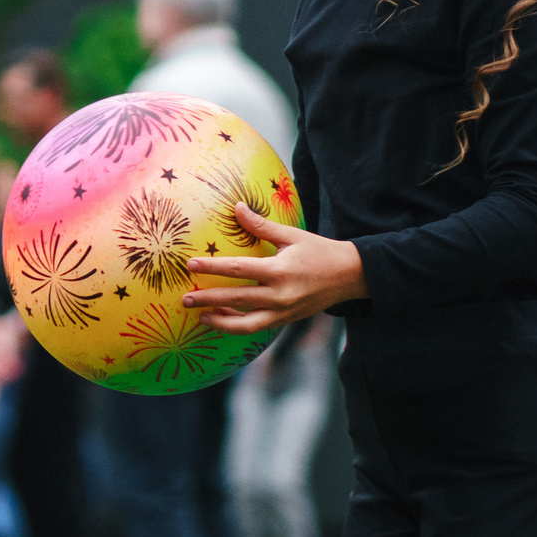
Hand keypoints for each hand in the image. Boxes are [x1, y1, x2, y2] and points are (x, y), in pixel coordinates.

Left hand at [182, 205, 366, 331]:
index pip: (238, 270)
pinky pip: (258, 328)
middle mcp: (280, 296)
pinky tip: (222, 320)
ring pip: (247, 325)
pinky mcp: (286, 321)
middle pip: (237, 300)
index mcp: (280, 271)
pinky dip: (238, 327)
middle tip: (185, 299)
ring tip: (201, 318)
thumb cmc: (319, 251)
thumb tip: (237, 207)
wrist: (351, 276)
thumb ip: (260, 226)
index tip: (190, 265)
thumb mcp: (291, 235)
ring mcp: (284, 312)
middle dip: (209, 300)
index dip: (212, 268)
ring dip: (221, 322)